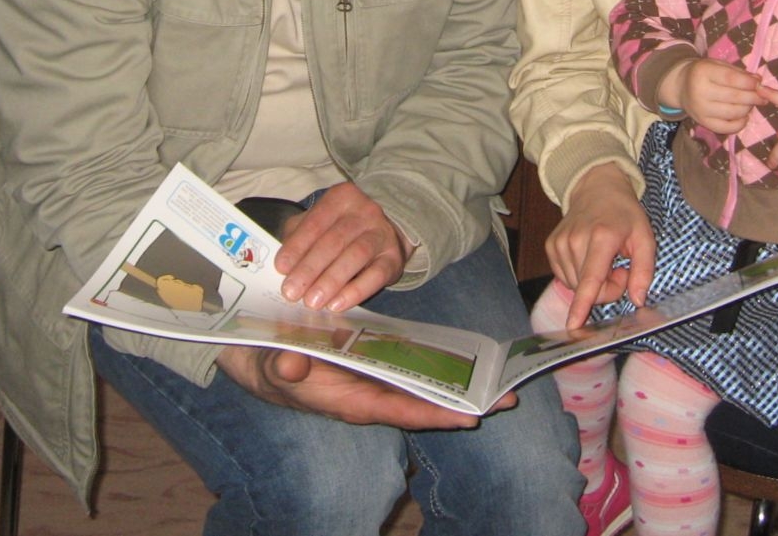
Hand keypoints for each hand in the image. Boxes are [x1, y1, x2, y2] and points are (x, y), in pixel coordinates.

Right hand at [215, 344, 509, 429]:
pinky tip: (467, 362)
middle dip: (465, 403)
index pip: (402, 412)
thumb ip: (283, 366)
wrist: (267, 363)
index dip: (436, 415)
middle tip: (510, 398)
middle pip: (425, 405)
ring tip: (501, 383)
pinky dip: (441, 371)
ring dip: (460, 387)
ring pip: (426, 390)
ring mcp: (379, 386)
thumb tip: (291, 366)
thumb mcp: (274, 365)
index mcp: (354, 402)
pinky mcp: (380, 370)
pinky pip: (416, 375)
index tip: (471, 417)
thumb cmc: (274, 366)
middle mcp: (374, 398)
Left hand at [274, 182, 408, 311]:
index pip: (316, 222)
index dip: (297, 246)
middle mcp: (365, 211)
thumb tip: (283, 266)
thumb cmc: (340, 229)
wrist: (385, 232)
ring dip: (331, 280)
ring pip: (356, 255)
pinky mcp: (394, 258)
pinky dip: (356, 291)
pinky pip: (376, 275)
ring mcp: (382, 234)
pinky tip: (337, 304)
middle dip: (310, 268)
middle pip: (334, 240)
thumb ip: (297, 237)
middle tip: (292, 292)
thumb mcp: (318, 223)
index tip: (281, 268)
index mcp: (341, 198)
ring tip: (312, 301)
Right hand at [545, 162, 655, 327]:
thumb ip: (644, 270)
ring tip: (603, 259)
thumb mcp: (645, 237)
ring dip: (592, 283)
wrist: (596, 188)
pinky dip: (579, 276)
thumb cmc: (624, 214)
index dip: (582, 304)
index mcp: (602, 237)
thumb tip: (638, 300)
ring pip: (575, 286)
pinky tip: (588, 258)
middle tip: (619, 268)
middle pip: (588, 289)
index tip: (572, 324)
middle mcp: (575, 240)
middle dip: (607, 288)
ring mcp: (559, 243)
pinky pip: (565, 278)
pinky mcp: (550, 247)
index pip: (591, 278)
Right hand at [663, 59, 771, 135]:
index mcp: (703, 72)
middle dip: (754, 97)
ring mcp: (701, 110)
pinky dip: (740, 124)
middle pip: (735, 97)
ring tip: (751, 103)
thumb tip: (759, 81)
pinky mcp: (703, 123)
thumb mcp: (718, 65)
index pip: (731, 79)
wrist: (681, 86)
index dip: (749, 82)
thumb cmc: (704, 73)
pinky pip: (727, 128)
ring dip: (748, 108)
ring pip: (733, 113)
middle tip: (762, 95)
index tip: (759, 82)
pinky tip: (744, 116)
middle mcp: (700, 92)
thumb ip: (738, 72)